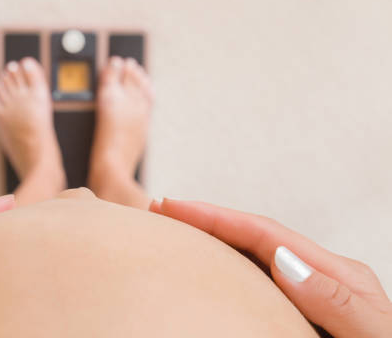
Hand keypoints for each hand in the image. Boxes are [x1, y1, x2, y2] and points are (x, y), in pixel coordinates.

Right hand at [150, 198, 391, 337]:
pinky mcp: (299, 310)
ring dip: (211, 241)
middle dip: (205, 220)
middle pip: (252, 237)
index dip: (216, 217)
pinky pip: (254, 282)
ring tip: (173, 232)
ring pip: (250, 257)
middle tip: (158, 209)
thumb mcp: (371, 335)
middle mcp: (319, 276)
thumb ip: (334, 300)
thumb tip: (282, 261)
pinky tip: (205, 268)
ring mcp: (309, 292)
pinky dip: (225, 268)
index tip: (173, 206)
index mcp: (337, 273)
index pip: (265, 234)